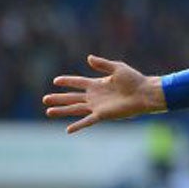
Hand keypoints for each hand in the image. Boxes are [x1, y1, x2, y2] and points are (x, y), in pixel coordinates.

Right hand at [44, 55, 165, 132]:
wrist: (144, 93)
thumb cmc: (134, 79)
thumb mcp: (117, 68)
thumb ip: (102, 64)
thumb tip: (88, 58)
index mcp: (97, 84)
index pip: (78, 82)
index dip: (67, 81)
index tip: (56, 80)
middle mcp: (95, 96)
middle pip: (72, 97)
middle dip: (59, 98)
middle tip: (45, 98)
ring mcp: (97, 106)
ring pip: (75, 109)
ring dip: (62, 110)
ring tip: (48, 111)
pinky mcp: (103, 115)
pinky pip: (87, 121)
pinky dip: (78, 125)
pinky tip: (68, 129)